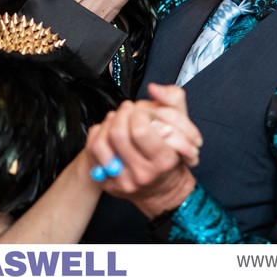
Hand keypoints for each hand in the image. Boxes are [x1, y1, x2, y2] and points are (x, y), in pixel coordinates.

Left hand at [85, 93, 197, 217]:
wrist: (161, 189)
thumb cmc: (172, 154)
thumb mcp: (183, 126)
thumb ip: (173, 100)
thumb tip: (153, 88)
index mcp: (163, 161)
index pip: (140, 130)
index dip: (138, 113)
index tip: (142, 110)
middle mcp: (142, 174)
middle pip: (118, 135)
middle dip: (122, 113)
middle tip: (129, 109)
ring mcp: (123, 181)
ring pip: (102, 142)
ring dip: (109, 122)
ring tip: (119, 118)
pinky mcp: (107, 182)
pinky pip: (92, 151)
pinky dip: (98, 133)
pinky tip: (108, 130)